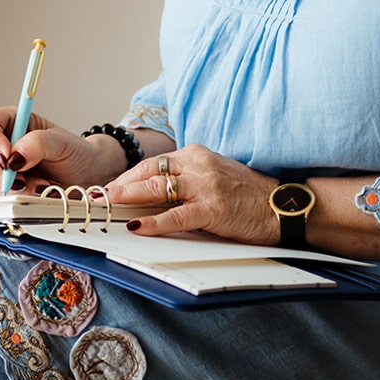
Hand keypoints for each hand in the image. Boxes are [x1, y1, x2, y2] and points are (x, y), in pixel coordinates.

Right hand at [0, 108, 121, 193]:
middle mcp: (3, 142)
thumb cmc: (75, 152)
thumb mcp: (61, 143)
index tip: (6, 156)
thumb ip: (38, 143)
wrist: (87, 175)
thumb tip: (15, 156)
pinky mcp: (7, 186)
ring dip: (11, 186)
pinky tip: (36, 192)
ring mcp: (2, 166)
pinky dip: (16, 197)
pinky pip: (0, 194)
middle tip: (20, 179)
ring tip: (39, 185)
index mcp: (12, 120)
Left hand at [105, 143, 278, 245]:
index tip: (110, 186)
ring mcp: (205, 185)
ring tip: (108, 205)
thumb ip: (187, 177)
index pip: (153, 162)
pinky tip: (137, 226)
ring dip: (128, 197)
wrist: (281, 204)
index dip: (128, 176)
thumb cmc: (247, 192)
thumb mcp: (214, 174)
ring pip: (157, 188)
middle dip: (120, 185)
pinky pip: (176, 215)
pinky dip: (154, 221)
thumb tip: (153, 192)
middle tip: (99, 195)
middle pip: (149, 171)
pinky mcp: (212, 208)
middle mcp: (198, 164)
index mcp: (196, 154)